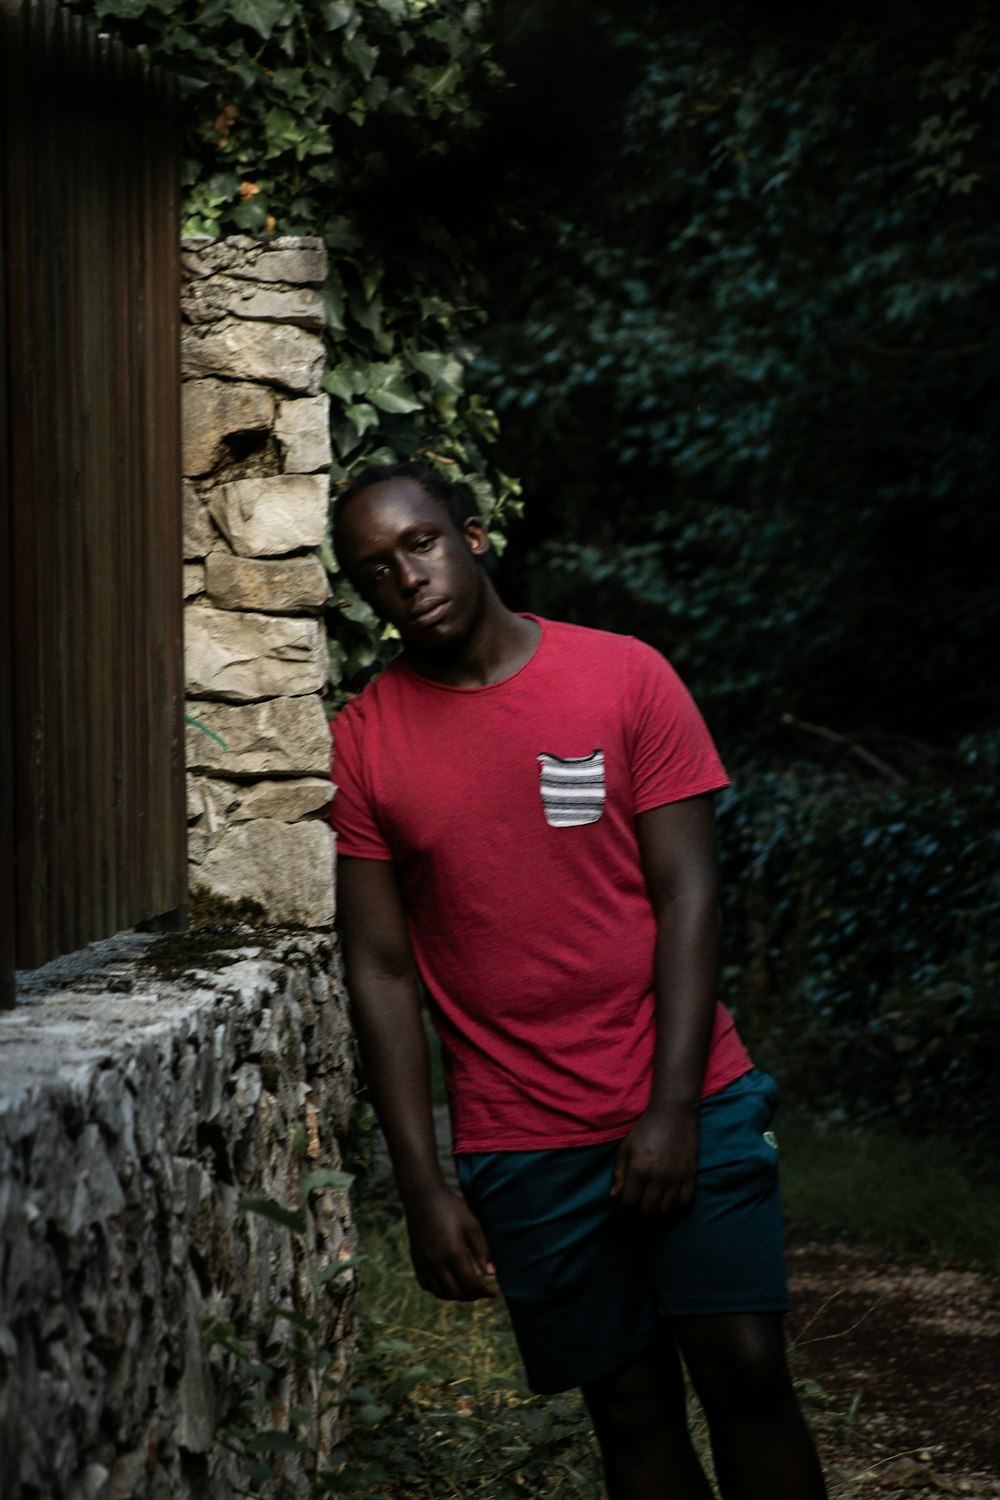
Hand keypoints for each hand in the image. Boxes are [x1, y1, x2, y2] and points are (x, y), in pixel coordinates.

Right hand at [404, 1184, 497, 1300]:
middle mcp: (436, 1262)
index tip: (494, 1293)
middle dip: (472, 1296)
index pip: (470, 1284)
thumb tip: (492, 1274)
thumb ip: (482, 1250)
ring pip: (440, 1292)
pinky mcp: (416, 1261)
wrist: (423, 1196)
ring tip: (468, 1290)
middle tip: (483, 1292)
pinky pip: (426, 1285)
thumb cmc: (451, 1208)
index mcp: (452, 1253)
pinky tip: (449, 1284)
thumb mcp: (472, 1224)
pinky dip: (439, 1291)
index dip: (484, 1292)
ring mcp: (423, 1263)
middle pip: (455, 1293)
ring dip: (456, 1296)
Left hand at [610, 1104, 698, 1215]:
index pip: (629, 1203)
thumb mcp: (626, 1148)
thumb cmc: (646, 1130)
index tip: (622, 1207)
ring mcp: (677, 1178)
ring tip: (652, 1203)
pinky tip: (668, 1201)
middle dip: (639, 1211)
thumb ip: (619, 1173)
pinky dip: (675, 1207)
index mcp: (640, 1169)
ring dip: (657, 1211)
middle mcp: (659, 1177)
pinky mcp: (691, 1176)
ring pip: (666, 1210)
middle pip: (648, 1210)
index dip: (623, 1210)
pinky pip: (685, 1203)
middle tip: (637, 1204)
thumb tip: (614, 1197)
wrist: (674, 1115)